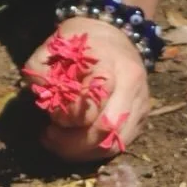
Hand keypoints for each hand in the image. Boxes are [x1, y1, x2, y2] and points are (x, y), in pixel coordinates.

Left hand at [26, 17, 150, 162]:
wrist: (114, 34)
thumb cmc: (81, 43)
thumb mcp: (55, 47)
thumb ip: (43, 73)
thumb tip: (44, 105)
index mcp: (110, 64)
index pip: (92, 103)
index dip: (68, 118)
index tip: (49, 120)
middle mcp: (132, 85)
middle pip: (105, 129)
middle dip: (73, 144)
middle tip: (50, 138)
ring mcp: (141, 104)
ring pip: (114, 144)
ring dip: (83, 153)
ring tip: (60, 145)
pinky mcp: (142, 119)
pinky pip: (119, 146)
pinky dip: (95, 152)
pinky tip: (77, 146)